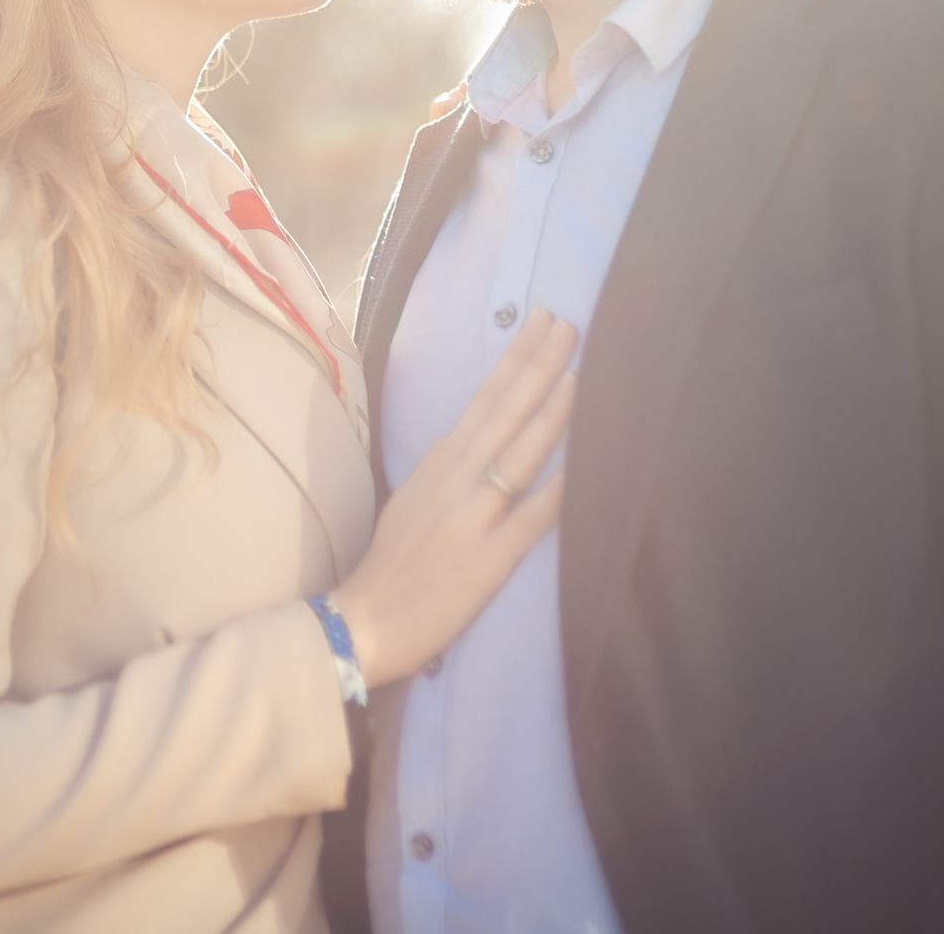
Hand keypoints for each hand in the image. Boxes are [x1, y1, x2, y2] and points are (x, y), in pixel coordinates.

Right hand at [326, 309, 575, 685]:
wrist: (359, 623)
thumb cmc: (390, 564)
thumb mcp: (414, 499)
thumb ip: (450, 470)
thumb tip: (483, 440)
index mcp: (440, 463)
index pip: (485, 399)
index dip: (516, 359)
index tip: (541, 320)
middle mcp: (456, 481)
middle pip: (504, 413)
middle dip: (538, 365)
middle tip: (568, 322)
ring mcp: (471, 519)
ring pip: (518, 456)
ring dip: (550, 414)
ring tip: (580, 375)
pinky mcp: (485, 563)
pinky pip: (528, 524)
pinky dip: (555, 496)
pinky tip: (584, 473)